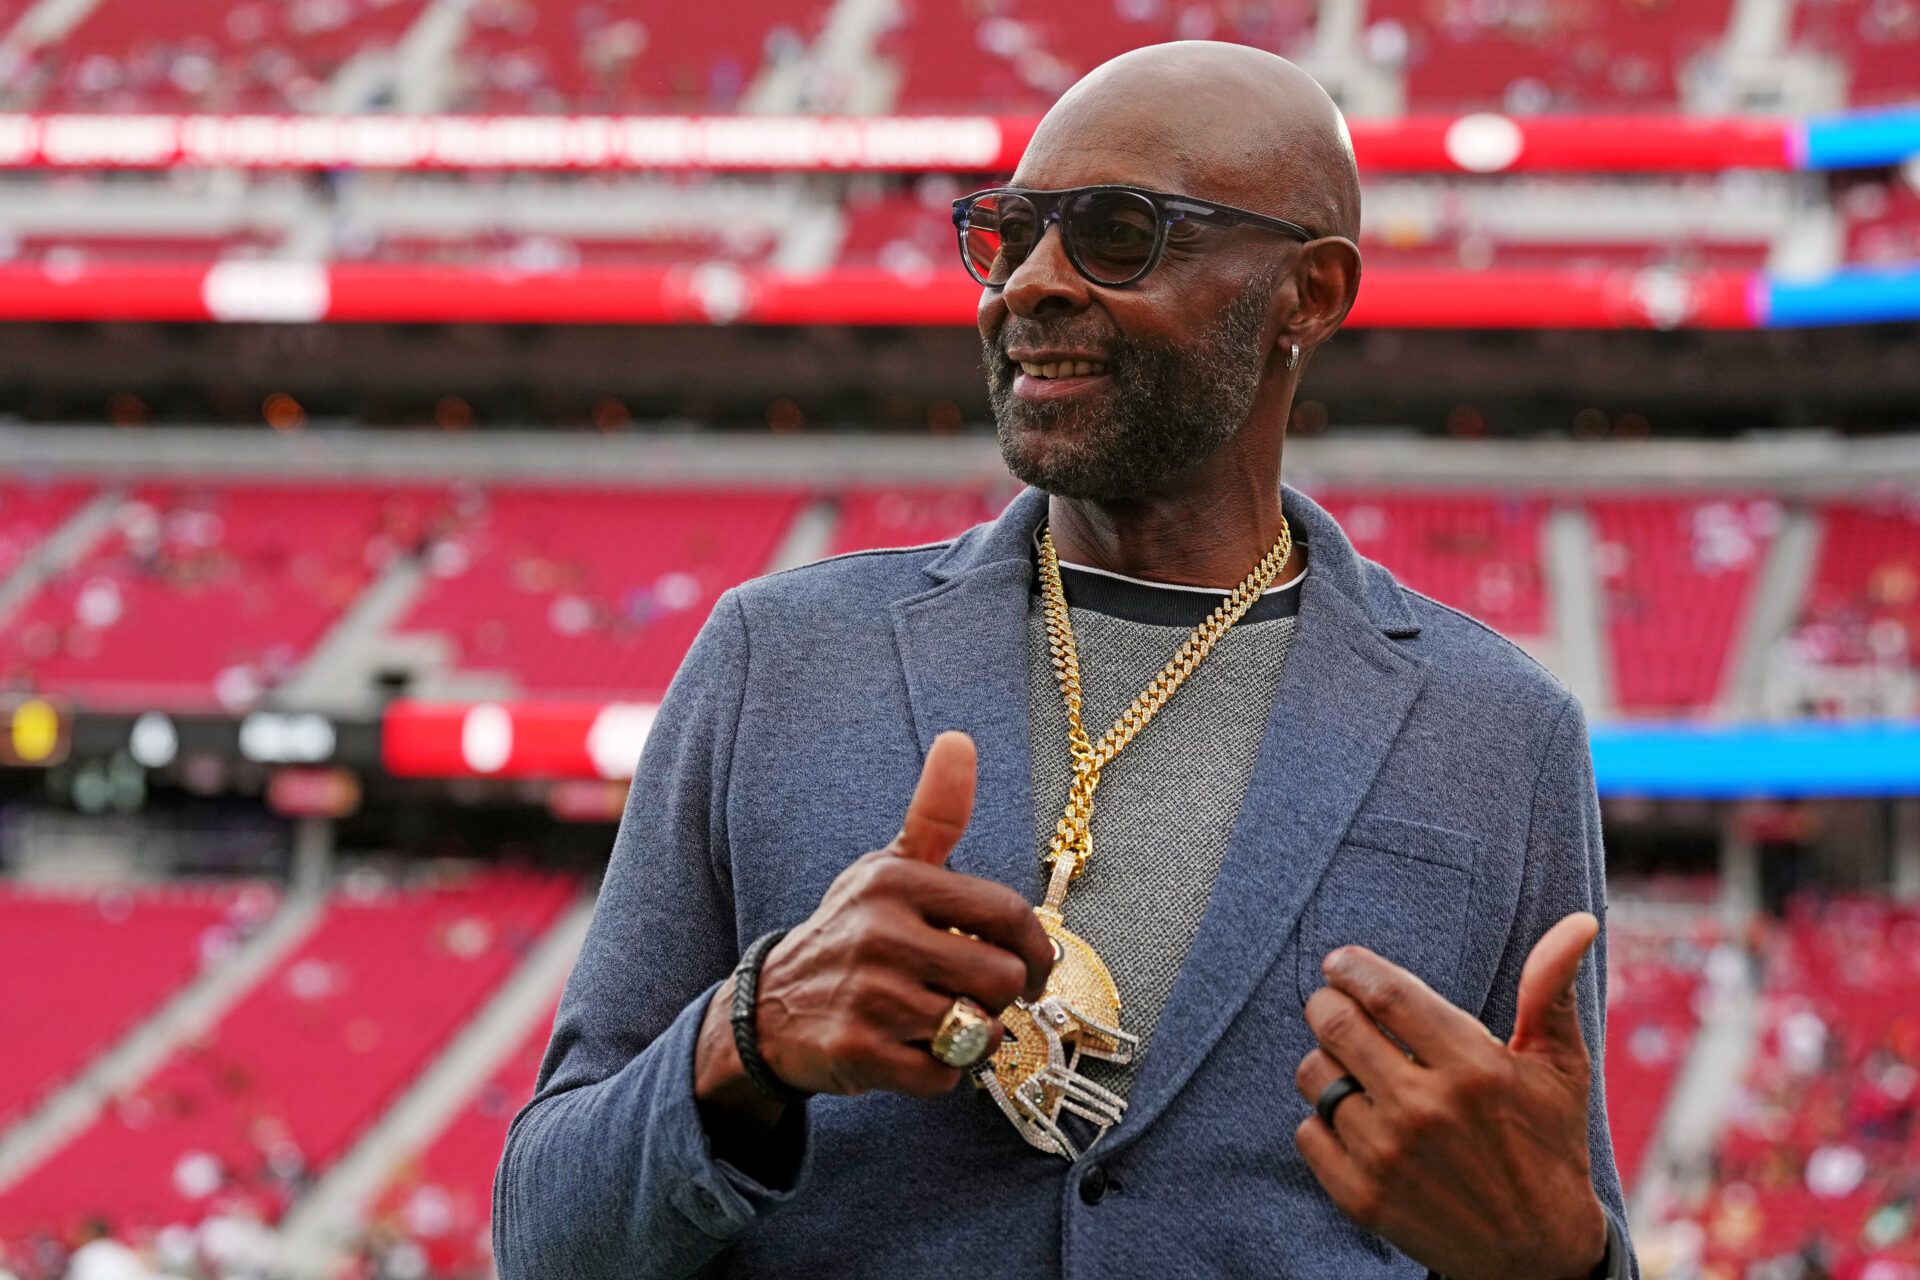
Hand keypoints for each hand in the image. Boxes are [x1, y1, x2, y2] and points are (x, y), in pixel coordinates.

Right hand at [699, 731, 1053, 1109]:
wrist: (770, 1008)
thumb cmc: (852, 934)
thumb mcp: (888, 869)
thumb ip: (935, 814)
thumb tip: (960, 741)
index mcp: (896, 882)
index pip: (1007, 913)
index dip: (1036, 949)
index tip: (1031, 967)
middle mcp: (880, 933)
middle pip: (1002, 979)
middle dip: (996, 997)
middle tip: (968, 995)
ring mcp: (868, 995)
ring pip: (978, 1030)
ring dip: (968, 1037)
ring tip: (936, 1021)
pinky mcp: (858, 1052)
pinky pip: (944, 1075)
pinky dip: (939, 1073)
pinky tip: (910, 1051)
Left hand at [1293, 913, 1610, 1279]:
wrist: (1536, 1253)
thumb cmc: (1547, 1145)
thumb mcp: (1559, 1067)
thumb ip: (1550, 990)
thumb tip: (1578, 920)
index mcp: (1474, 1068)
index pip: (1386, 994)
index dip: (1352, 968)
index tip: (1341, 963)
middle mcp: (1426, 1109)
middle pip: (1336, 1025)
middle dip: (1327, 1003)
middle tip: (1334, 1004)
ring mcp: (1389, 1155)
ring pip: (1315, 1075)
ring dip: (1325, 1062)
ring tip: (1354, 1068)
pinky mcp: (1361, 1196)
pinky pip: (1307, 1131)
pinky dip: (1322, 1120)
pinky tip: (1357, 1120)